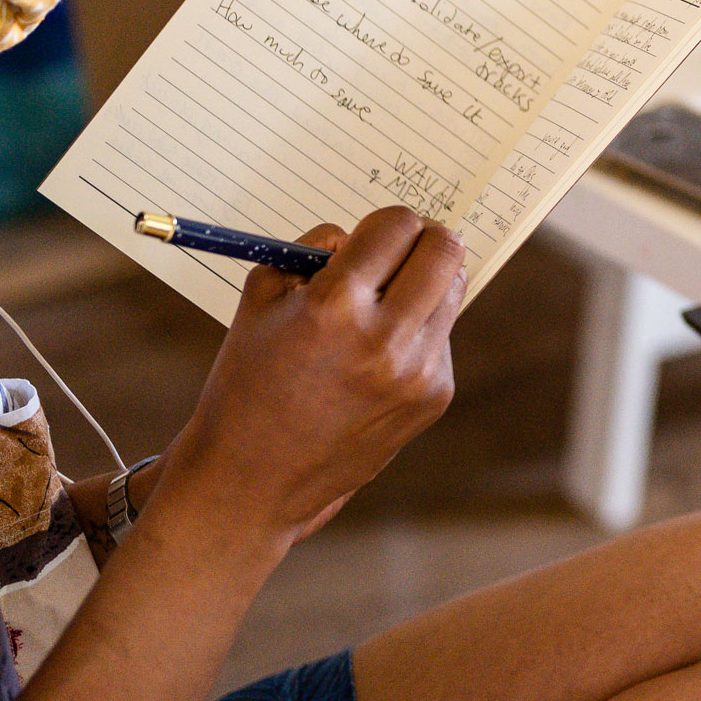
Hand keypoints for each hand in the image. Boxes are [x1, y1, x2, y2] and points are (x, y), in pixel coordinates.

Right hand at [147, 209, 465, 556]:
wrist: (254, 478)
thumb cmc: (248, 381)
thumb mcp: (261, 300)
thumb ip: (313, 250)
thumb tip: (361, 231)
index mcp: (336, 307)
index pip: (398, 226)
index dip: (384, 222)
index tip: (372, 234)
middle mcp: (387, 339)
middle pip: (446, 250)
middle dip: (423, 239)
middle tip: (400, 248)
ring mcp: (418, 372)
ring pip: (452, 291)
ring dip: (423, 285)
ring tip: (379, 307)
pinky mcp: (435, 397)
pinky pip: (441, 338)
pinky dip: (416, 333)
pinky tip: (373, 362)